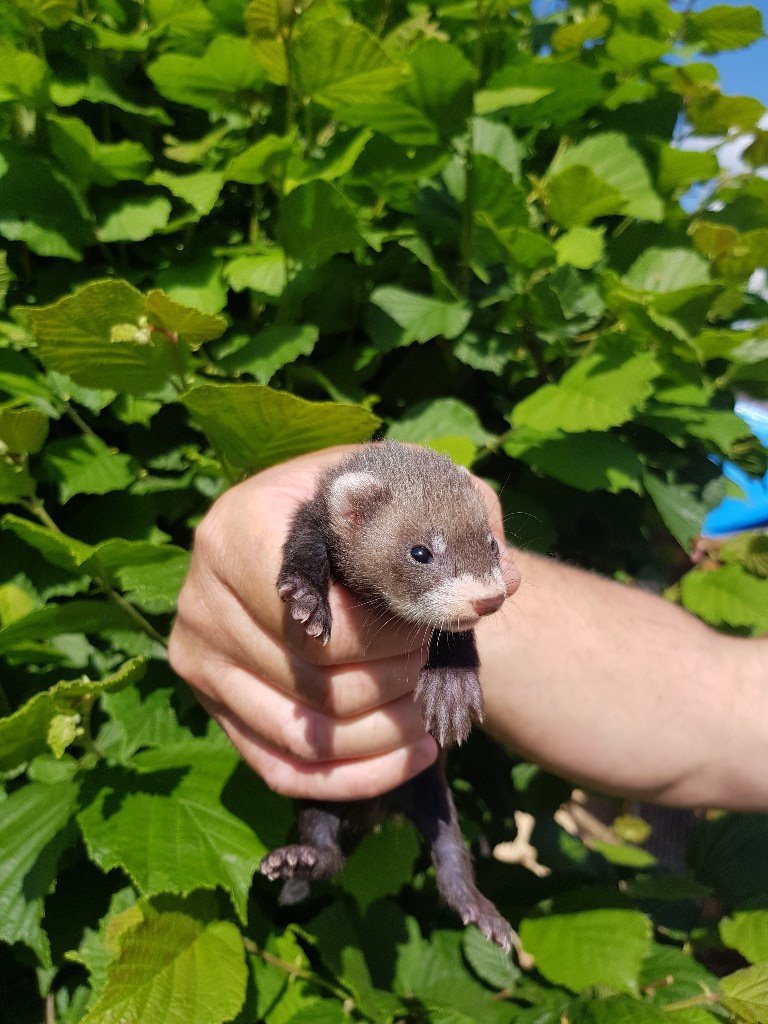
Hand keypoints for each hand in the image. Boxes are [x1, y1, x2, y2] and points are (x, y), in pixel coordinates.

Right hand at [169, 446, 515, 800]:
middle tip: (425, 658)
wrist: (315, 537)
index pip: (316, 619)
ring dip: (383, 732)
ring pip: (305, 735)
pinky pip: (283, 772)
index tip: (420, 627)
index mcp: (239, 528)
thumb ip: (467, 514)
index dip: (382, 637)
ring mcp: (200, 662)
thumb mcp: (410, 484)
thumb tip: (500, 585)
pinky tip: (414, 754)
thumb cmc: (365, 511)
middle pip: (314, 679)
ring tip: (424, 707)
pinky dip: (357, 776)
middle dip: (392, 678)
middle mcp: (202, 599)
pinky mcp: (212, 710)